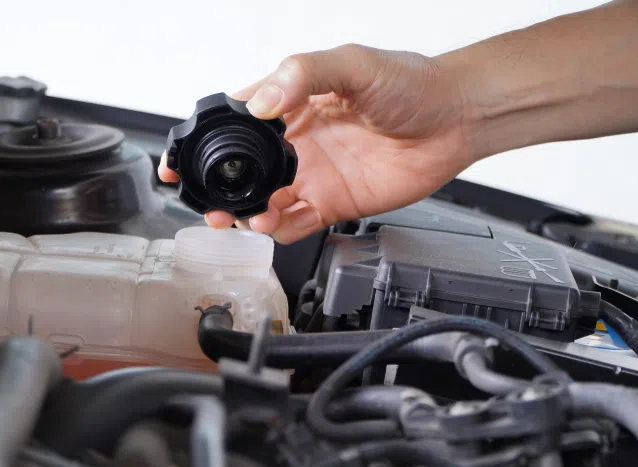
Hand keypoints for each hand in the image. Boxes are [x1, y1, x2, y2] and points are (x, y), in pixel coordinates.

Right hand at [159, 45, 474, 243]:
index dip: (201, 143)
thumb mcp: (353, 64)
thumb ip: (304, 74)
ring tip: (248, 217)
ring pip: (262, 204)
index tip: (178, 159)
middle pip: (238, 173)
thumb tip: (261, 100)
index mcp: (290, 104)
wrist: (459, 117)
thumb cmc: (413, 83)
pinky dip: (279, 231)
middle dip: (216, 192)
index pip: (232, 124)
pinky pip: (296, 225)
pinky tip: (276, 225)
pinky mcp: (333, 204)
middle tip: (209, 203)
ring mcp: (312, 175)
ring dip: (246, 215)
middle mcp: (295, 142)